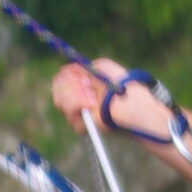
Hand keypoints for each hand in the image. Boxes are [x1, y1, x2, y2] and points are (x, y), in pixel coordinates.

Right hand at [52, 57, 171, 139]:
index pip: (62, 79)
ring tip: (93, 96)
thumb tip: (66, 70)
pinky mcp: (82, 124)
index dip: (66, 75)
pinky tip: (91, 103)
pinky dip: (77, 103)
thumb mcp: (103, 67)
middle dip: (71, 83)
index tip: (81, 74)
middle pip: (57, 89)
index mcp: (83, 85)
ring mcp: (80, 113)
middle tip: (88, 85)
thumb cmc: (124, 85)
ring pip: (60, 99)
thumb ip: (83, 67)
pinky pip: (69, 110)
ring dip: (75, 92)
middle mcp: (79, 99)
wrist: (133, 103)